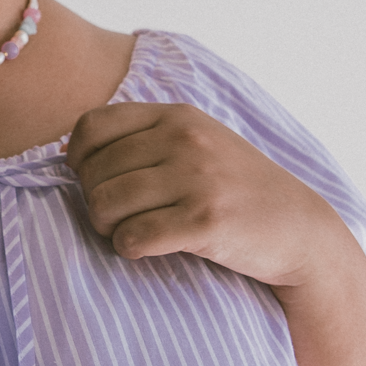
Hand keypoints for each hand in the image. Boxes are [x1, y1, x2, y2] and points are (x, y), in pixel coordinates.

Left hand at [65, 102, 350, 292]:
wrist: (297, 227)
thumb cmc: (234, 189)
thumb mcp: (196, 145)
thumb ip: (143, 139)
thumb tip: (68, 149)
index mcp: (177, 117)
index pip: (92, 126)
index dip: (78, 159)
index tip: (92, 180)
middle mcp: (185, 140)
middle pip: (93, 173)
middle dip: (94, 202)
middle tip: (118, 218)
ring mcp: (197, 178)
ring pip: (105, 204)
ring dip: (107, 228)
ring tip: (129, 232)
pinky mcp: (205, 220)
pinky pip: (133, 237)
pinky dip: (129, 248)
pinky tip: (145, 248)